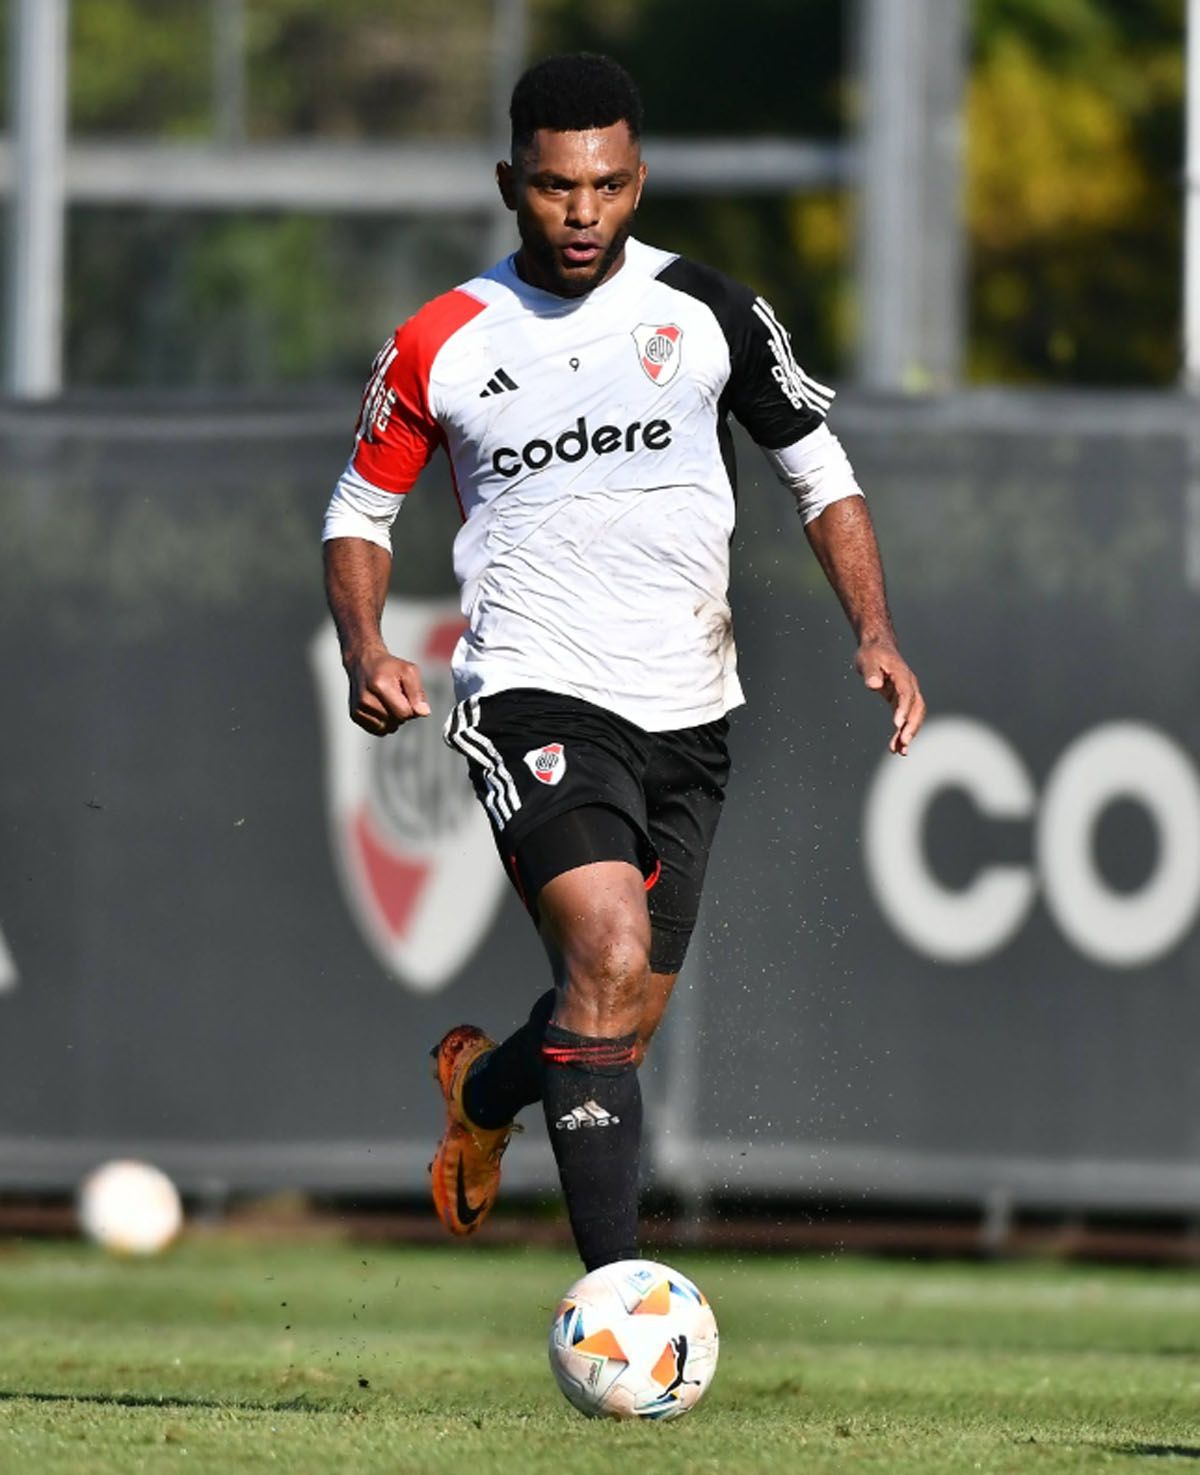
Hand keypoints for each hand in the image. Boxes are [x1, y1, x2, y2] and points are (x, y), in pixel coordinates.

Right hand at [345, 647, 430, 734]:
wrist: (364, 663)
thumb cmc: (388, 667)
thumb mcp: (409, 672)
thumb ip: (418, 693)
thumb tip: (423, 712)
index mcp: (380, 686)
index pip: (405, 713)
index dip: (412, 707)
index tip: (408, 696)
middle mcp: (366, 700)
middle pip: (396, 721)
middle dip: (402, 712)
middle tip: (397, 696)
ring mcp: (359, 709)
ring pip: (387, 728)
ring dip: (393, 719)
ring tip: (388, 701)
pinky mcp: (355, 716)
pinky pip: (378, 730)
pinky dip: (384, 722)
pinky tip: (381, 708)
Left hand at [855, 639, 925, 754]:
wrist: (878, 647)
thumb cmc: (871, 653)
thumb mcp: (867, 659)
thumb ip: (870, 672)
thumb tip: (873, 685)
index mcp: (902, 674)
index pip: (906, 693)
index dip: (903, 709)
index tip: (897, 724)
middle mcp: (909, 685)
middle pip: (917, 707)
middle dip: (912, 726)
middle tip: (903, 743)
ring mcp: (908, 693)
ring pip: (914, 716)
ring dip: (909, 733)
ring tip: (900, 751)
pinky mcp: (902, 700)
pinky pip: (906, 718)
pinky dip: (903, 732)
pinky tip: (897, 747)